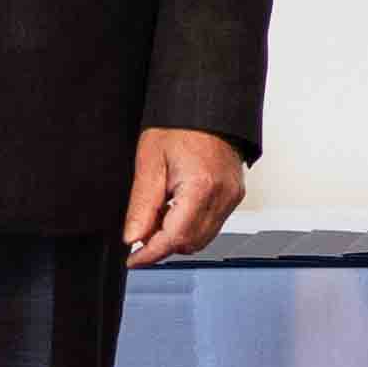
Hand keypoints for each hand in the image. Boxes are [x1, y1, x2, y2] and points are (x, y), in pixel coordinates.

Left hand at [123, 126, 245, 266]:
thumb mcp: (149, 161)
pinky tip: (176, 211)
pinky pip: (212, 225)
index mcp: (200, 187)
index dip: (150, 253)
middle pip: (190, 243)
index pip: (174, 238)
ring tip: (158, 216)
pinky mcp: (234, 196)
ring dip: (177, 238)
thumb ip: (142, 205)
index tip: (133, 259)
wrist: (207, 107)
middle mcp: (222, 196)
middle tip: (141, 231)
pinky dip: (191, 227)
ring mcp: (231, 197)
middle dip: (162, 245)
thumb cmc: (179, 125)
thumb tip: (134, 238)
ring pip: (202, 239)